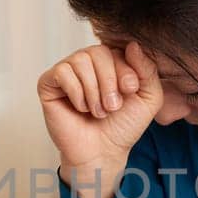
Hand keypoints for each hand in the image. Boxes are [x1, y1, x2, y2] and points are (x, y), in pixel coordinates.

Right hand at [37, 42, 162, 197]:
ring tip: (97, 111)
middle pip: (99, 51)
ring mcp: (67, 71)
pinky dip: (76, 93)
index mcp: (110, 61)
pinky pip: (62, 72)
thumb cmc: (123, 126)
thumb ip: (148, 70)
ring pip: (81, 60)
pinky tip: (80, 108)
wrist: (102, 152)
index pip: (117, 47)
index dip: (125, 69)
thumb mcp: (149, 98)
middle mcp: (88, 62)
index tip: (130, 90)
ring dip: (93, 91)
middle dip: (109, 82)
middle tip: (112, 107)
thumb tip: (133, 45)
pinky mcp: (49, 83)